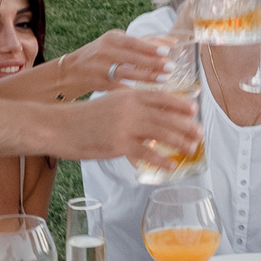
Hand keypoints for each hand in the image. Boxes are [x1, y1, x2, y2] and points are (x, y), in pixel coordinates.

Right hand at [58, 28, 170, 94]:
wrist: (70, 71)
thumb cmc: (101, 55)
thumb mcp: (116, 44)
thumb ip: (142, 43)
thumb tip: (171, 42)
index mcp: (112, 39)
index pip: (134, 41)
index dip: (150, 47)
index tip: (167, 51)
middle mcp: (105, 51)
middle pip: (133, 57)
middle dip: (153, 62)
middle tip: (170, 67)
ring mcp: (101, 68)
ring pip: (128, 73)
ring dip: (147, 77)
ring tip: (164, 79)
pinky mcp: (99, 83)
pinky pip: (120, 87)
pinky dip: (134, 90)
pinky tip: (147, 95)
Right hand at [60, 84, 200, 161]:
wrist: (59, 126)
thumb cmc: (84, 117)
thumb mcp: (111, 103)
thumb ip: (131, 108)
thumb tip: (152, 120)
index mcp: (129, 95)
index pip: (162, 97)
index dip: (180, 104)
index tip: (194, 109)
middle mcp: (131, 108)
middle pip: (167, 116)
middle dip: (187, 125)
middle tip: (200, 133)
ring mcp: (126, 126)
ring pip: (162, 133)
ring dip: (181, 141)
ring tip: (192, 148)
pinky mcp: (119, 144)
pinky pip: (147, 152)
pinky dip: (162, 159)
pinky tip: (171, 165)